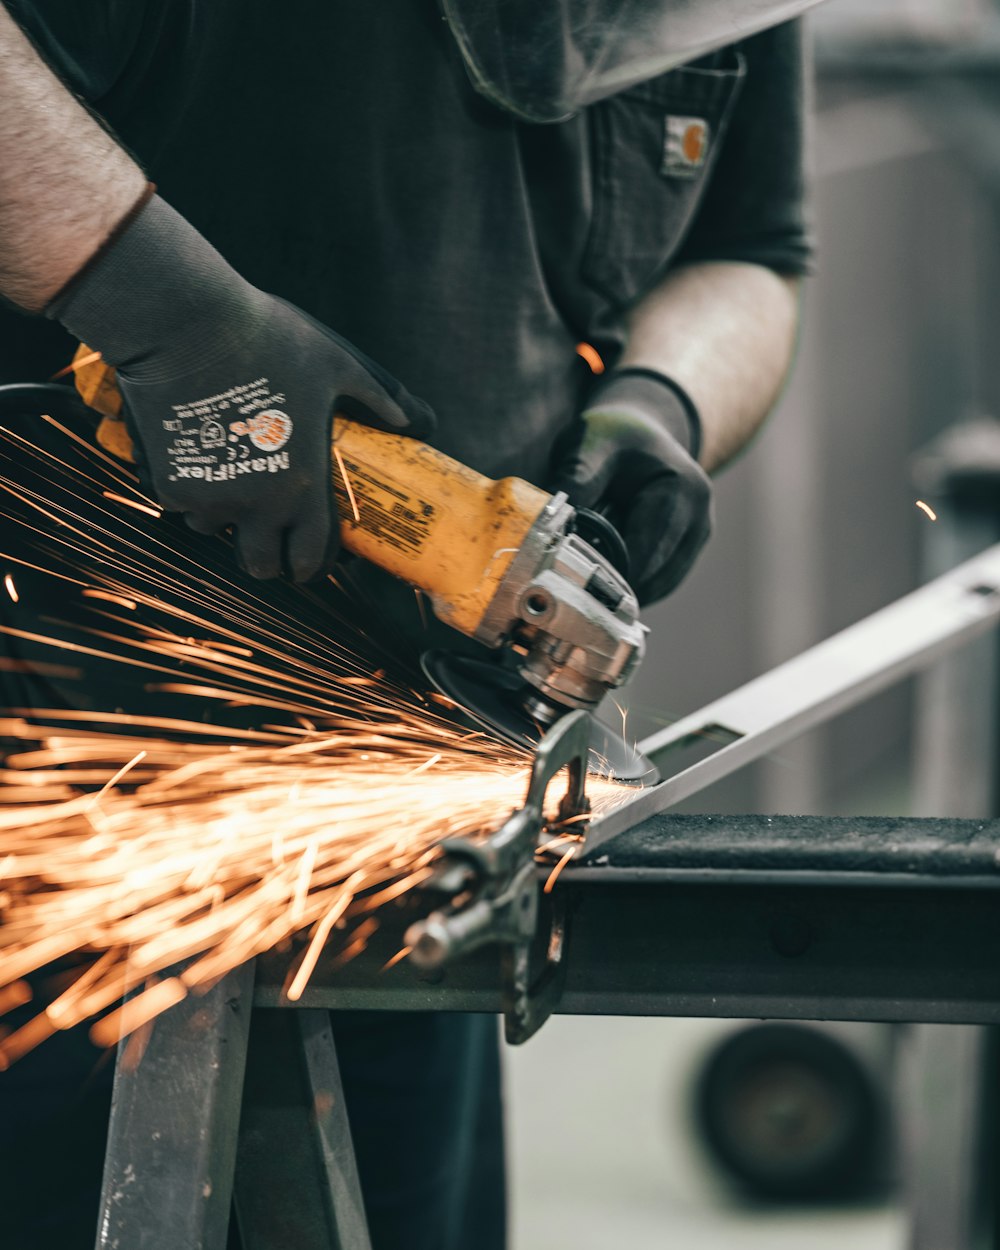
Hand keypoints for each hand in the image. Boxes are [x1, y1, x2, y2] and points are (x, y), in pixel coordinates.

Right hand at [49, 194, 433, 580]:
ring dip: (226, 518)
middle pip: (259, 566)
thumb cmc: (269, 337)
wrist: (184, 321)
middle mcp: (254, 504)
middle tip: (270, 534)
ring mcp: (207, 498)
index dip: (311, 566)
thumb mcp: (338, 363)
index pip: (309, 559)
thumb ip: (382, 398)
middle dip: (267, 557)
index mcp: (301, 485)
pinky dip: (191, 488)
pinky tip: (199, 453)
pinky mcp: (168, 482)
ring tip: (233, 479)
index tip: (308, 560)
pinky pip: (182, 503)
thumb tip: (423, 422)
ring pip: (215, 533)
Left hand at [548, 367, 711, 604]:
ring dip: (622, 590)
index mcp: (682, 492)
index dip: (610, 575)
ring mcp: (696, 538)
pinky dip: (630, 585)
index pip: (647, 552)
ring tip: (582, 586)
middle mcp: (699, 520)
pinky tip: (599, 580)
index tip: (571, 587)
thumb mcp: (590, 446)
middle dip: (613, 588)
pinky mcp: (685, 550)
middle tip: (570, 594)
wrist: (641, 428)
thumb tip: (548, 529)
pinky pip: (658, 582)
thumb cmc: (614, 434)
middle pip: (656, 577)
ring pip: (658, 587)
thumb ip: (575, 484)